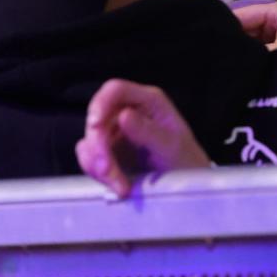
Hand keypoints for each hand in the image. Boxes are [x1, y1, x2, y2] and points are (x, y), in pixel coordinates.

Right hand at [76, 79, 209, 198]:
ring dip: (97, 164)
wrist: (186, 185)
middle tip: (107, 170)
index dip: (100, 104)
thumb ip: (148, 131)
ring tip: (119, 185)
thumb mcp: (172, 147)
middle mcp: (127, 112)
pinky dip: (97, 172)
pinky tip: (116, 185)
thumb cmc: (185, 160)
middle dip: (98, 147)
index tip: (95, 126)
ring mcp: (115, 132)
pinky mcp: (108, 151)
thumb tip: (123, 115)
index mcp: (147, 101)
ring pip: (89, 141)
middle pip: (96, 119)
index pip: (115, 90)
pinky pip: (90, 157)